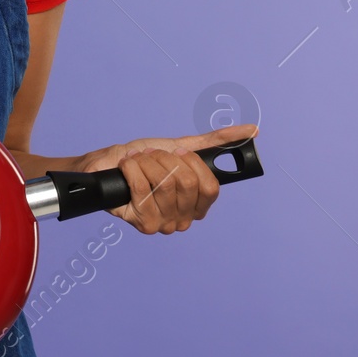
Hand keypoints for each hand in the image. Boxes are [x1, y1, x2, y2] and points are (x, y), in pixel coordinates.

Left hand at [76, 124, 257, 233]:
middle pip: (186, 183)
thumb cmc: (142, 158)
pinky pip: (142, 188)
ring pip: (164, 183)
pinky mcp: (143, 224)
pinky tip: (126, 166)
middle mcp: (185, 219)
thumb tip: (251, 131)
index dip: (193, 164)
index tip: (177, 152)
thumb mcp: (180, 146)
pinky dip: (132, 169)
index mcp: (198, 204)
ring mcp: (165, 224)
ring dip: (145, 163)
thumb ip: (215, 141)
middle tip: (150, 156)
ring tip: (137, 161)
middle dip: (164, 159)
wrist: (106, 165)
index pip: (210, 186)